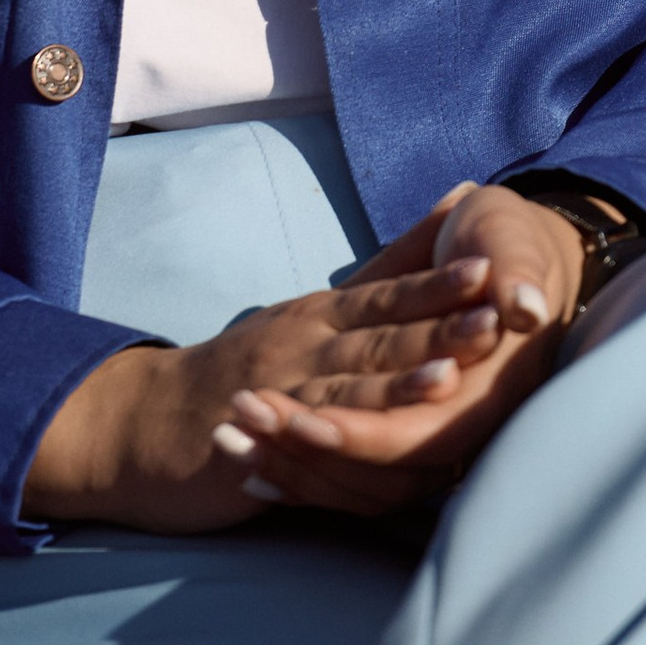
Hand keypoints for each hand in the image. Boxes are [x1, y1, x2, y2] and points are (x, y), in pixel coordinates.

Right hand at [27, 185, 584, 532]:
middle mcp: (303, 346)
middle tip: (498, 311)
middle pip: (378, 335)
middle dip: (438, 323)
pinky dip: (338, 439)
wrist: (147, 423)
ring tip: (451, 374)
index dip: (440, 280)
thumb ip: (391, 265)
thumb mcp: (316, 309)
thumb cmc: (248, 365)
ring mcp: (280, 394)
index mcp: (322, 314)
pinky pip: (303, 443)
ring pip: (347, 389)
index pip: (389, 291)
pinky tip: (372, 444)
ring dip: (399, 382)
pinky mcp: (257, 444)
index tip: (495, 260)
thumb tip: (460, 200)